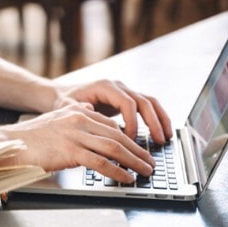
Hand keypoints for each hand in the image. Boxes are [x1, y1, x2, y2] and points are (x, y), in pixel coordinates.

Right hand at [0, 104, 156, 182]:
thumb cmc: (31, 137)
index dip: (129, 138)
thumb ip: (74, 116)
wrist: (11, 143)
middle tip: (149, 161)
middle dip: (137, 150)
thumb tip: (91, 111)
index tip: (139, 149)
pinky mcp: (70, 150)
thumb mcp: (56, 119)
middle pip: (117, 136)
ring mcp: (74, 135)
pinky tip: (126, 177)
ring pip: (113, 148)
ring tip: (145, 171)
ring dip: (133, 161)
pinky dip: (117, 171)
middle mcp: (78, 119)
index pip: (110, 125)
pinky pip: (101, 162)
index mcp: (76, 111)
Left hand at [53, 79, 172, 144]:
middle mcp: (117, 86)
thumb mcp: (67, 107)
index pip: (126, 102)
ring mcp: (124, 91)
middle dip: (153, 121)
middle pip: (143, 100)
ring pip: (150, 102)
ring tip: (166, 138)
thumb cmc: (64, 101)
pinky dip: (157, 119)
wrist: (61, 94)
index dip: (132, 121)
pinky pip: (147, 107)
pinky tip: (161, 134)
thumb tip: (90, 118)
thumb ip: (78, 112)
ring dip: (160, 119)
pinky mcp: (127, 99)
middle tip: (158, 140)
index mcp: (104, 86)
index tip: (132, 139)